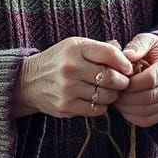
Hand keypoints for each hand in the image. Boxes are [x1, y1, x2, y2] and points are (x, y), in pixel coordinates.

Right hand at [13, 37, 131, 118]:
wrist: (28, 81)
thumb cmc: (59, 61)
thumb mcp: (76, 47)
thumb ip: (101, 48)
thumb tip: (127, 55)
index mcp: (75, 48)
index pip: (110, 53)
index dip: (124, 63)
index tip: (128, 69)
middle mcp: (70, 67)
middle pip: (111, 77)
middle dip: (122, 82)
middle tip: (122, 83)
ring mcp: (67, 88)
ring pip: (106, 95)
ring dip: (113, 95)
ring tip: (110, 92)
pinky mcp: (65, 106)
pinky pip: (96, 109)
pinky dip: (102, 106)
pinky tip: (97, 100)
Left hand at [114, 34, 157, 127]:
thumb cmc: (154, 50)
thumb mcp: (148, 40)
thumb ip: (137, 45)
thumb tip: (126, 55)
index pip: (150, 79)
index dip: (131, 83)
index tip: (117, 79)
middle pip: (148, 98)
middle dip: (126, 97)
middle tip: (112, 91)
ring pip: (147, 111)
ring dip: (127, 108)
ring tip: (116, 98)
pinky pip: (147, 120)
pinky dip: (132, 116)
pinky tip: (124, 106)